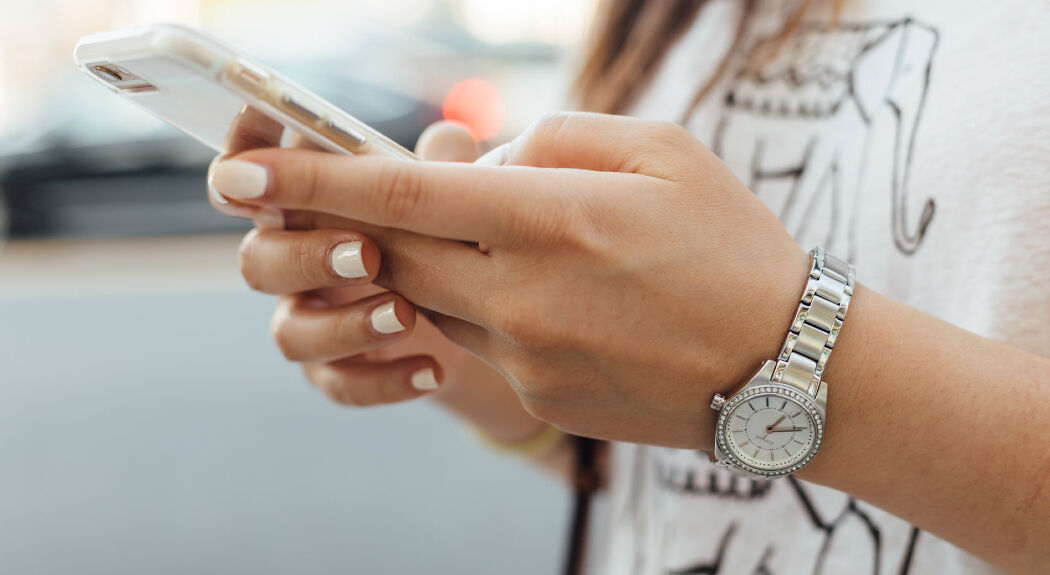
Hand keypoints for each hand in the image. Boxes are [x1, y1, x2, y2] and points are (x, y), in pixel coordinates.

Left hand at [209, 112, 810, 448]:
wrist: (786, 368)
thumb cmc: (733, 244)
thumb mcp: (661, 151)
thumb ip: (555, 139)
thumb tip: (479, 158)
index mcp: (554, 218)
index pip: (403, 194)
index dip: (312, 180)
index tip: (242, 174)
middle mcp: (524, 294)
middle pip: (394, 251)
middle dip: (355, 222)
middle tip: (343, 198)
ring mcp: (526, 355)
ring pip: (431, 297)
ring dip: (434, 260)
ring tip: (504, 238)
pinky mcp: (537, 395)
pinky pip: (478, 339)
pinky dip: (484, 303)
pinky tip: (552, 294)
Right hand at [214, 121, 514, 410]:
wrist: (475, 317)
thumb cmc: (443, 232)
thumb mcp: (449, 196)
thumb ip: (442, 166)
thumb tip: (450, 138)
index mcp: (306, 203)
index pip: (251, 178)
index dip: (240, 164)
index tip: (256, 163)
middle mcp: (293, 260)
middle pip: (258, 260)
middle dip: (306, 256)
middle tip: (367, 253)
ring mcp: (310, 319)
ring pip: (290, 333)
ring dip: (344, 325)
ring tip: (407, 315)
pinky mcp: (336, 370)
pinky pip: (339, 383)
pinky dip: (384, 379)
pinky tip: (432, 369)